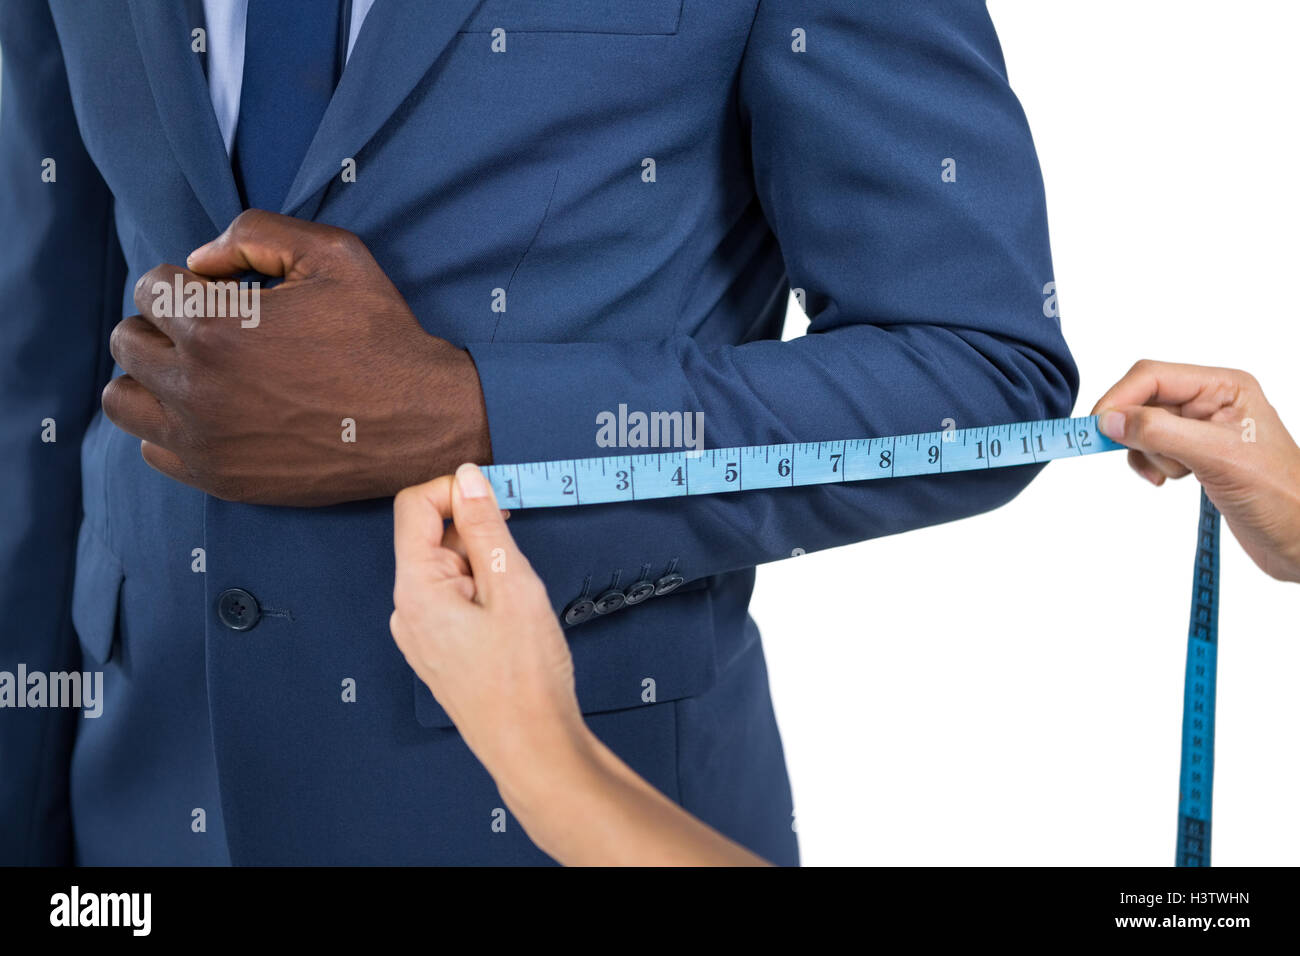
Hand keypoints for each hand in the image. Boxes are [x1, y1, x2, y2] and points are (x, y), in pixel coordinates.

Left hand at [102, 209, 489, 505]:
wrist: (422, 420)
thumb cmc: (381, 336)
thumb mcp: (335, 254)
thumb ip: (254, 234)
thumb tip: (198, 260)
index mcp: (217, 329)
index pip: (149, 288)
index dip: (188, 283)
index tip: (224, 296)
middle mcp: (197, 389)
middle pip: (129, 340)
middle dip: (166, 325)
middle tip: (216, 332)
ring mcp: (204, 441)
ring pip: (123, 399)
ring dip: (151, 377)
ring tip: (199, 372)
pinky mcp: (219, 479)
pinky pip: (151, 448)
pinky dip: (171, 427)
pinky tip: (216, 413)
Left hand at [390, 464, 586, 782]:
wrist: (531, 747)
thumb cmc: (525, 677)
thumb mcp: (513, 585)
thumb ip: (486, 526)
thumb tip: (467, 478)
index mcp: (415, 589)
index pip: (414, 506)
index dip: (456, 491)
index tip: (498, 502)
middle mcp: (406, 609)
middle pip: (430, 536)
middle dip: (475, 531)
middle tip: (518, 558)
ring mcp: (419, 632)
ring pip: (445, 568)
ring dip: (481, 564)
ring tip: (517, 599)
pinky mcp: (436, 649)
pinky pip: (450, 599)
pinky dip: (479, 591)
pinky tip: (509, 617)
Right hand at [1094, 360, 1299, 582]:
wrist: (1299, 539)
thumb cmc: (1279, 495)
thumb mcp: (1216, 457)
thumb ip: (1160, 432)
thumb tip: (1110, 420)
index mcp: (1224, 387)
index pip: (1153, 376)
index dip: (1120, 398)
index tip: (1098, 428)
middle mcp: (1211, 401)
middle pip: (1144, 400)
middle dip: (1135, 431)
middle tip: (1131, 455)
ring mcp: (1202, 429)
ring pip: (1143, 427)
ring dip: (1146, 454)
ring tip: (1173, 475)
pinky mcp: (1195, 454)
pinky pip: (1152, 449)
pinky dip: (1150, 465)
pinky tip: (1168, 480)